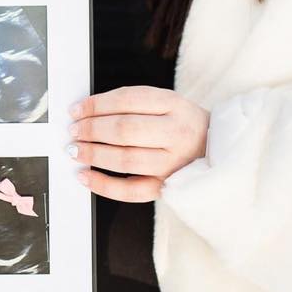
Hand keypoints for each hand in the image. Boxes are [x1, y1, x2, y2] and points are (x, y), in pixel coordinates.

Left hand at [66, 86, 208, 202]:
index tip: (76, 109)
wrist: (217, 148)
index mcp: (174, 105)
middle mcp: (176, 134)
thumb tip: (87, 111)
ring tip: (76, 150)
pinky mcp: (166, 187)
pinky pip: (130, 191)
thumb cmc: (182, 123)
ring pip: (126, 159)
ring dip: (94, 154)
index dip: (96, 105)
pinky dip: (103, 185)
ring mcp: (172, 163)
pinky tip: (85, 176)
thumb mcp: (166, 102)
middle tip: (74, 130)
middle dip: (91, 129)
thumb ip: (131, 104)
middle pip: (125, 130)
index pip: (128, 101)